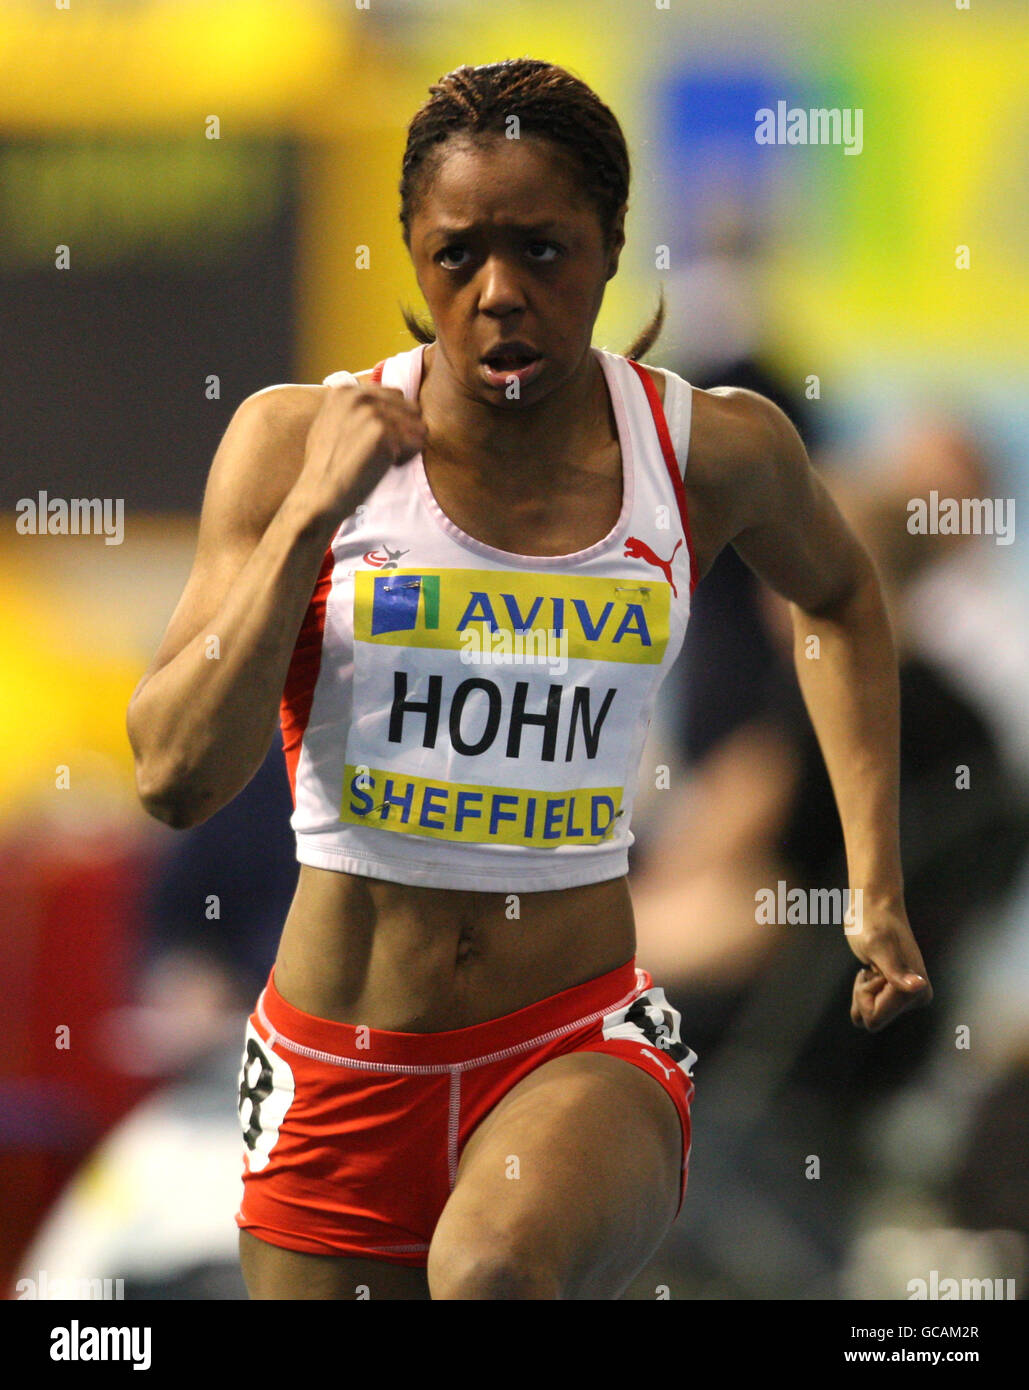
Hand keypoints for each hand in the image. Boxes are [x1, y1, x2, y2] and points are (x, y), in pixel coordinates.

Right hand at [296, 381, 426, 521]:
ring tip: (381, 459)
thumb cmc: (326, 467)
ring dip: (406, 446)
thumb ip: (353, 409)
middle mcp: (358, 396)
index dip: (392, 421)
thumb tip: (380, 402)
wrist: (319, 494)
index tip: (373, 440)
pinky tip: (383, 467)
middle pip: (410, 407)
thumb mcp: (330, 423)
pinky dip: (406, 459)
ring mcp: (371, 413)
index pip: (395, 395)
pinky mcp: (382, 433)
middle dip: (404, 430)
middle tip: (381, 452)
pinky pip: (417, 443)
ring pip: (418, 425)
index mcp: (346, 391)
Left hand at [847, 906, 932, 1031]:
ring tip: (873, 967)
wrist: (874, 906)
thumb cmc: (872, 922)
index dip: (864, 994)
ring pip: (871, 1014)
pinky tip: (873, 970)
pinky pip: (871, 1008)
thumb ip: (895, 970)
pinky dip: (865, 991)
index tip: (872, 968)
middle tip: (872, 966)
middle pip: (873, 1019)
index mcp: (917, 991)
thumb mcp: (877, 946)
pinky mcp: (898, 992)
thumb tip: (919, 987)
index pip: (873, 1018)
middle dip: (864, 994)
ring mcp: (909, 996)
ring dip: (864, 992)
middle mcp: (918, 997)